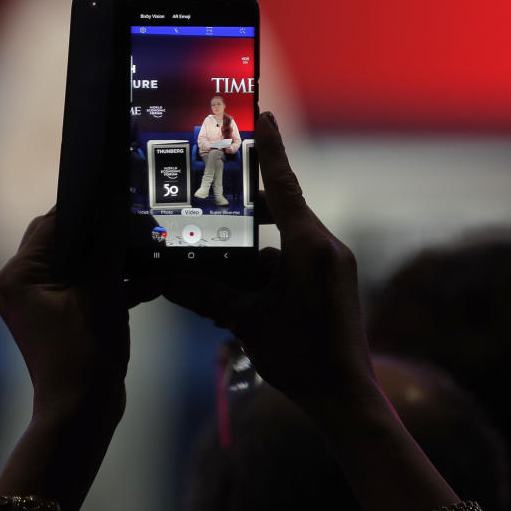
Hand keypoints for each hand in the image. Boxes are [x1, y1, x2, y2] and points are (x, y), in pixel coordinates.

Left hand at [0, 208, 154, 422]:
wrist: (81, 412)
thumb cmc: (85, 349)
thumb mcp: (102, 291)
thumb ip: (107, 247)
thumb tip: (115, 209)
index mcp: (20, 274)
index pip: (52, 224)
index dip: (86, 208)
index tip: (116, 195)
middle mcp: (22, 286)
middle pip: (64, 242)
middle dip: (101, 233)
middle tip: (132, 221)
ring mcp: (40, 305)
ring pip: (79, 266)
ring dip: (111, 260)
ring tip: (145, 250)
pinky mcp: (60, 320)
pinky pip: (85, 290)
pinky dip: (112, 285)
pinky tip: (149, 282)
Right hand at [163, 112, 376, 409]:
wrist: (345, 395)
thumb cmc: (300, 357)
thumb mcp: (246, 321)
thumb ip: (206, 295)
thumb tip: (166, 280)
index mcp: (309, 246)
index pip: (282, 184)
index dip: (269, 149)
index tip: (262, 115)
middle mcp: (324, 247)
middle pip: (280, 210)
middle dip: (245, 207)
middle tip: (214, 193)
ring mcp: (330, 266)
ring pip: (283, 241)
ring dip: (251, 248)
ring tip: (215, 256)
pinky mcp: (330, 283)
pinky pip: (293, 262)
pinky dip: (266, 268)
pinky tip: (237, 290)